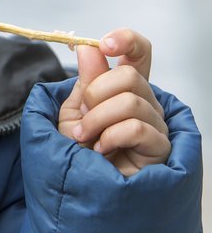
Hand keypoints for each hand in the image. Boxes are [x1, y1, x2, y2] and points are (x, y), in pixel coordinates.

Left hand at [57, 28, 170, 176]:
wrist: (79, 190)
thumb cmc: (77, 153)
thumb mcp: (72, 112)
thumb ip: (85, 81)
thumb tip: (88, 47)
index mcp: (124, 90)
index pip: (140, 53)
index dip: (127, 41)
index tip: (106, 45)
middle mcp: (145, 103)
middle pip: (129, 76)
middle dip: (94, 95)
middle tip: (82, 119)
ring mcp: (156, 125)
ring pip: (130, 101)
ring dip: (96, 121)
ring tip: (85, 139)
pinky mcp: (159, 148)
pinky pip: (136, 128)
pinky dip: (110, 137)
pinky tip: (101, 150)